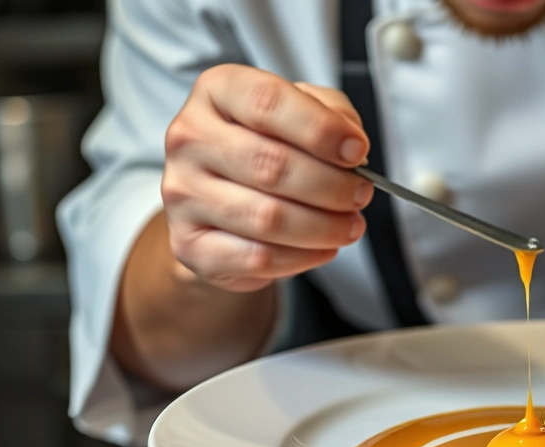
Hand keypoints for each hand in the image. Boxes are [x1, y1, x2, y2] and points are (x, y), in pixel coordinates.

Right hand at [161, 64, 372, 291]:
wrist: (221, 200)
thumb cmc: (268, 146)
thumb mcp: (303, 111)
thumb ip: (332, 114)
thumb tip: (351, 145)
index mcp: (217, 91)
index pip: (267, 103)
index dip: (320, 129)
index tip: (357, 151)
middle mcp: (190, 139)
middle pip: (271, 165)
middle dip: (331, 186)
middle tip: (360, 194)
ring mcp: (183, 194)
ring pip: (268, 218)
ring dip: (323, 227)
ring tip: (350, 225)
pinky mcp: (190, 245)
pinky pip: (257, 257)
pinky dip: (302, 257)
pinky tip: (323, 247)